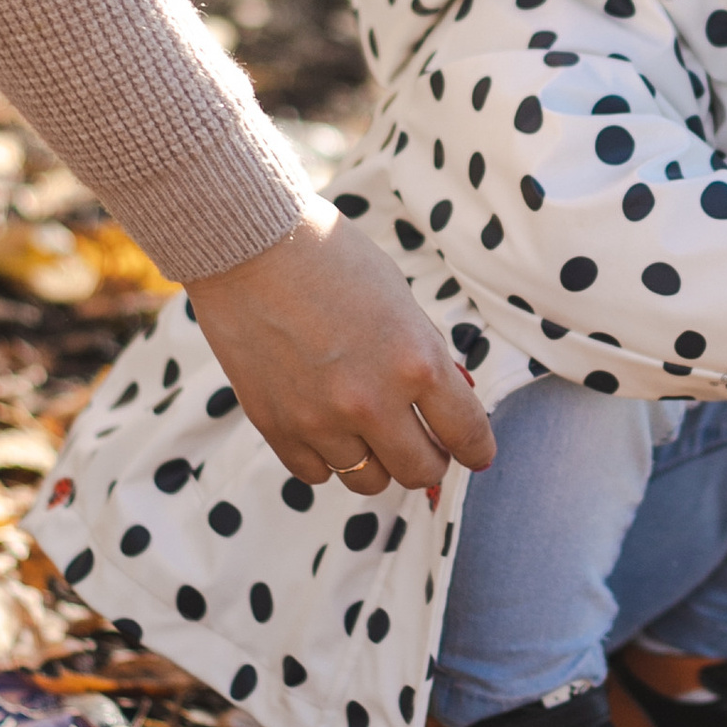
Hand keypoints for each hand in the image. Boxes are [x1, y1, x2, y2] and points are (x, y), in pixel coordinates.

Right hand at [187, 213, 496, 498]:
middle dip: (430, 461)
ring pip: (368, 481)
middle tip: (424, 445)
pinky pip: (316, 474)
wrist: (250, 244)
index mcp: (417, 362)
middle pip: (420, 472)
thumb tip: (441, 404)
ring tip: (370, 434)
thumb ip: (422, 356)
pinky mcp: (276, 427)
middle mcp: (373, 401)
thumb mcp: (399, 301)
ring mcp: (320, 420)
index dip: (477, 450)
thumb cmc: (330, 257)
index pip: (467, 433)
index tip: (476, 454)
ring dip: (377, 461)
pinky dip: (327, 458)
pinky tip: (327, 430)